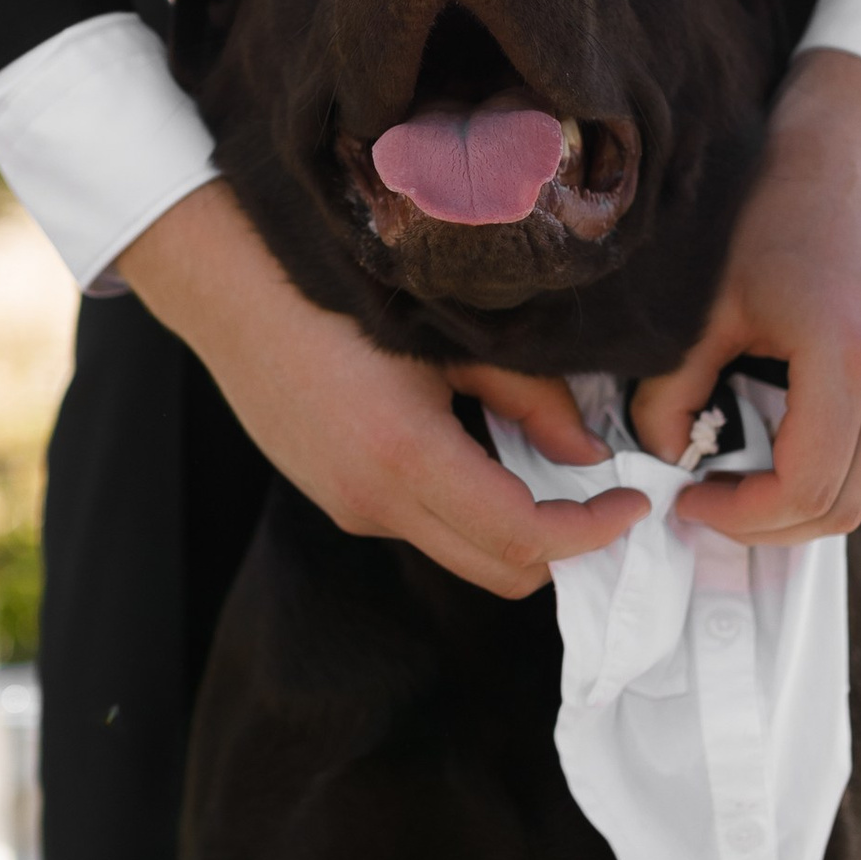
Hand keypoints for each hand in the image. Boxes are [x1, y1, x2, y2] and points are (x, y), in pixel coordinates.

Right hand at [118, 181, 646, 598]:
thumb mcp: (449, 334)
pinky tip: (483, 454)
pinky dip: (468, 511)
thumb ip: (529, 399)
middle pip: (497, 570)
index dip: (591, 533)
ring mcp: (348, 508)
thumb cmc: (336, 291)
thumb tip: (587, 455)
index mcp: (406, 458)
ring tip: (551, 471)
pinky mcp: (334, 499)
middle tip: (605, 501)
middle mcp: (373, 502)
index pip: (523, 537)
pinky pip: (420, 526)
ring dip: (514, 531)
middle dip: (563, 549)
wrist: (228, 289)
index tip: (632, 505)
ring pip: (460, 552)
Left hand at [626, 48, 860, 542]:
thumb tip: (656, 454)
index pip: (805, 488)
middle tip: (713, 505)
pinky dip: (844, 471)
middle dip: (772, 524)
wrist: (855, 149)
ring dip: (810, 504)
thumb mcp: (707, 302)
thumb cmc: (775, 212)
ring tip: (747, 485)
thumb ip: (673, 388)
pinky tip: (790, 450)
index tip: (693, 499)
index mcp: (847, 357)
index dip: (743, 517)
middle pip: (846, 504)